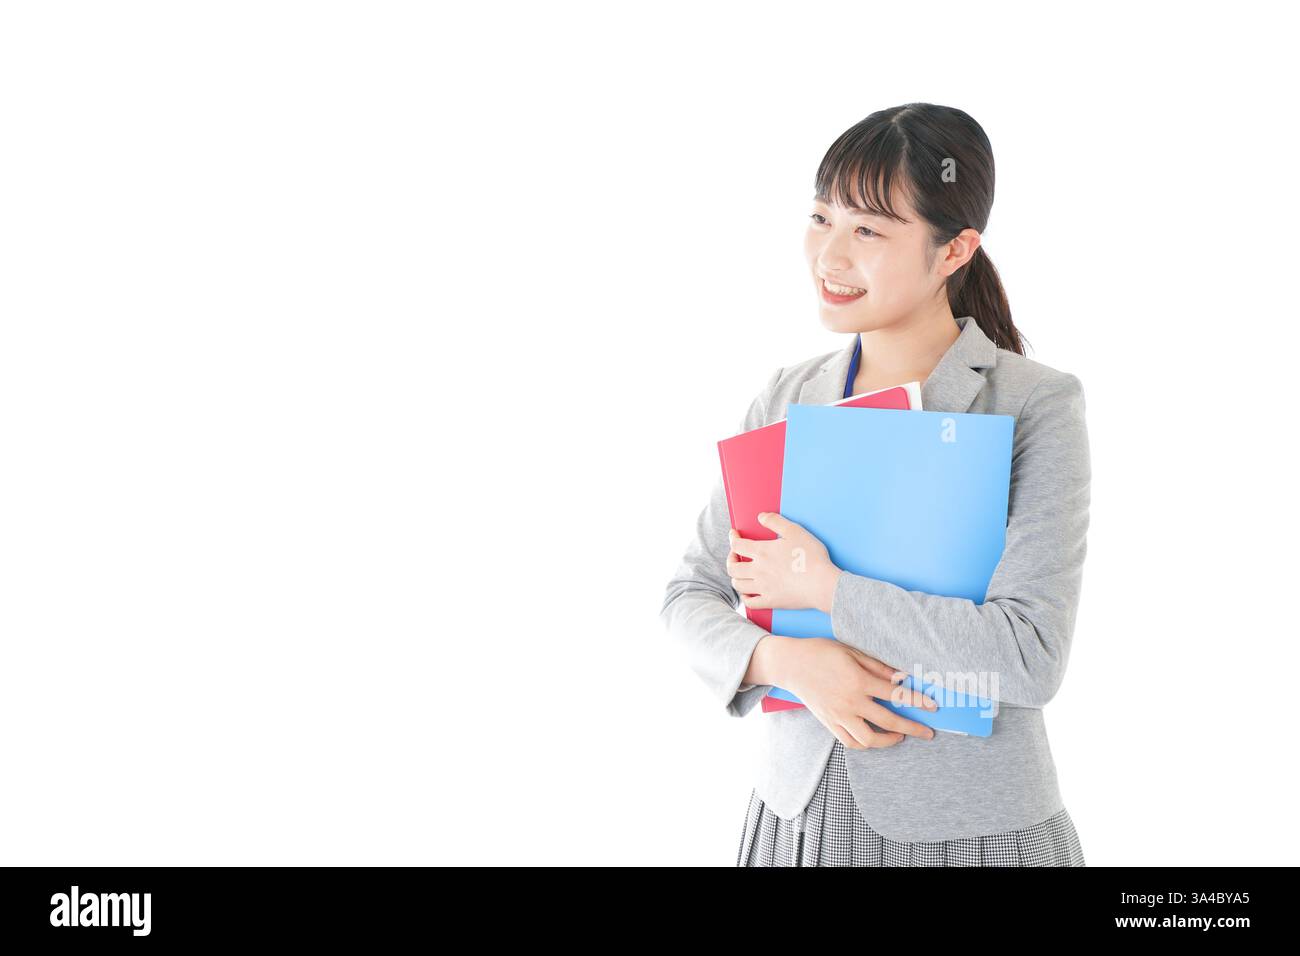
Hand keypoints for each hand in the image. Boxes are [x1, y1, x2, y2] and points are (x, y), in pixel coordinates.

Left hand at [726, 512, 841, 612]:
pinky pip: (750, 603)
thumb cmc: (811, 557)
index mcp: (762, 552)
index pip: (737, 545)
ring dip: (736, 578)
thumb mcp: (795, 531)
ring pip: (738, 585)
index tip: (733, 534)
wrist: (822, 584)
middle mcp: (758, 571)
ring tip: (741, 573)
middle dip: (731, 559)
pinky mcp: (771, 601)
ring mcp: (763, 588)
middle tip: (735, 556)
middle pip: (732, 567)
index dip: (732, 538)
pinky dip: (745, 598)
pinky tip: (749, 593)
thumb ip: (776, 522)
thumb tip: (760, 516)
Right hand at [780, 639, 938, 748]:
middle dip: (912, 728)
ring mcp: (839, 715)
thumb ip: (877, 667)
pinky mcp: (829, 723)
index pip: (895, 694)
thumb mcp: (851, 652)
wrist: (791, 664)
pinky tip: (874, 738)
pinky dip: (865, 743)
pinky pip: (850, 742)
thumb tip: (901, 677)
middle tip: (927, 733)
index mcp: (858, 681)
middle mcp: (850, 702)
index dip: (917, 701)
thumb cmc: (821, 653)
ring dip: (888, 741)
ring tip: (899, 736)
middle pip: (888, 721)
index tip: (932, 707)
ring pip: (869, 739)